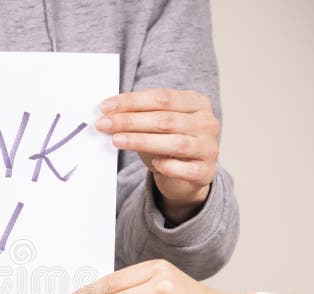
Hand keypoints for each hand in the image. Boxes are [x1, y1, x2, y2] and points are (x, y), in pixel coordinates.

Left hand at [96, 88, 220, 222]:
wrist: (186, 176)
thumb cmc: (166, 144)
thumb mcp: (153, 125)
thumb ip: (138, 116)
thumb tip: (108, 113)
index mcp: (196, 103)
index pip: (162, 97)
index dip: (132, 101)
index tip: (106, 107)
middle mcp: (206, 123)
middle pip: (166, 120)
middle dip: (130, 121)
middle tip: (104, 124)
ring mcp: (209, 148)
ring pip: (175, 143)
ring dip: (142, 141)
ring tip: (117, 140)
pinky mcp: (206, 172)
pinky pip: (187, 169)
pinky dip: (170, 166)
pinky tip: (155, 164)